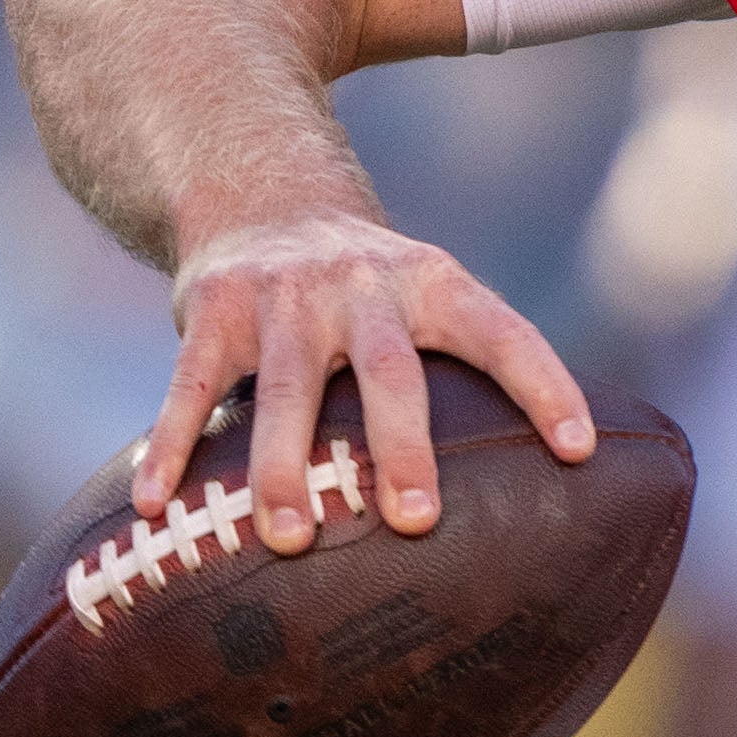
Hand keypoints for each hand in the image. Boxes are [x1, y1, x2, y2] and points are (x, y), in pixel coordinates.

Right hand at [138, 211, 592, 548]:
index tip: (579, 450)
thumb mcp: (422, 295)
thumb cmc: (365, 290)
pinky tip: (156, 504)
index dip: (546, 386)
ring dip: (285, 467)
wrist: (261, 197)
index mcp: (432, 285)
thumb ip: (458, 368)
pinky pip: (190, 386)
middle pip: (390, 370)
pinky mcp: (214, 311)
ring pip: (286, 389)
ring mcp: (285, 298)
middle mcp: (363, 287)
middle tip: (414, 520)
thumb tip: (534, 486)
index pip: (502, 333)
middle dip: (401, 446)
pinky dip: (173, 445)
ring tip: (291, 539)